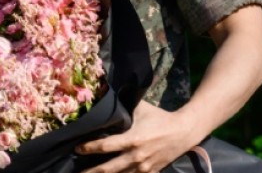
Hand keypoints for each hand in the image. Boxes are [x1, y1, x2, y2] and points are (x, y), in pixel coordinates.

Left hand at [76, 101, 199, 172]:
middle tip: (77, 172)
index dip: (89, 148)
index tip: (77, 148)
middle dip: (92, 171)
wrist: (184, 132)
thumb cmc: (160, 118)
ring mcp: (144, 167)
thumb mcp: (140, 108)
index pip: (106, 146)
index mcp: (133, 139)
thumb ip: (123, 105)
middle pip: (109, 168)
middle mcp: (137, 156)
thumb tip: (105, 95)